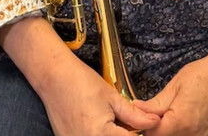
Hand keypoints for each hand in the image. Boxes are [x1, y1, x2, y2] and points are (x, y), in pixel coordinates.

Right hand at [0, 16, 159, 135]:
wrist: (53, 77)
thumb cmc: (80, 82)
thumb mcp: (113, 97)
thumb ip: (135, 116)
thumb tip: (154, 122)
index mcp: (101, 135)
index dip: (142, 134)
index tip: (146, 126)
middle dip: (127, 134)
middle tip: (128, 123)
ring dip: (113, 135)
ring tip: (114, 123)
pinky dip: (99, 135)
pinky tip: (101, 124)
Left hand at [132, 55, 207, 135]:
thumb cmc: (203, 75)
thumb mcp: (174, 86)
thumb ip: (155, 104)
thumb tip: (136, 108)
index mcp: (180, 122)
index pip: (152, 135)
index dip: (144, 126)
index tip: (144, 115)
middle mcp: (193, 135)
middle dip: (157, 130)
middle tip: (156, 115)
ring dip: (171, 132)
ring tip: (171, 116)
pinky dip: (184, 134)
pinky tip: (184, 121)